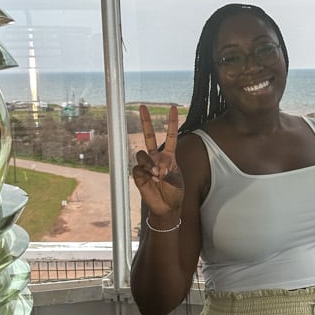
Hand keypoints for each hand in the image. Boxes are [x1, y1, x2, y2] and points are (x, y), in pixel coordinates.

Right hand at [132, 104, 183, 218]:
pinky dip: (144, 174)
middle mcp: (156, 158)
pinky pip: (137, 169)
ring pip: (141, 154)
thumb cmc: (174, 194)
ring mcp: (146, 165)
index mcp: (169, 157)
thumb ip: (170, 174)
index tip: (173, 108)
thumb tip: (158, 168)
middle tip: (143, 106)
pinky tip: (150, 180)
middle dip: (146, 121)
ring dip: (148, 163)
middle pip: (149, 136)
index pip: (171, 136)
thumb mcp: (177, 183)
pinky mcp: (138, 175)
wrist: (166, 208)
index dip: (172, 122)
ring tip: (156, 174)